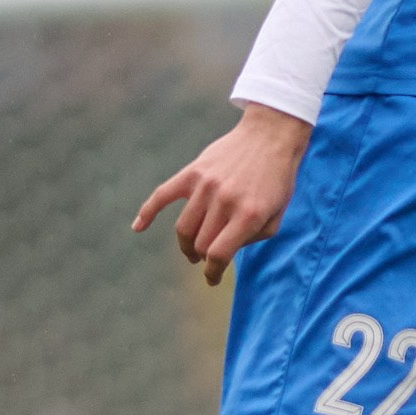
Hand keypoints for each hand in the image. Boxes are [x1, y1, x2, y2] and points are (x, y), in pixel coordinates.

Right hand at [131, 103, 312, 286]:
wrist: (271, 135)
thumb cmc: (277, 179)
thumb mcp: (277, 214)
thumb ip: (253, 238)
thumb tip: (225, 254)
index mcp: (250, 215)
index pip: (219, 255)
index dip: (212, 273)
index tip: (211, 279)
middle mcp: (226, 201)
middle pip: (200, 244)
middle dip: (202, 257)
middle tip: (206, 257)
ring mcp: (207, 186)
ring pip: (184, 228)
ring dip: (186, 244)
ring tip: (192, 249)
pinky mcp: (193, 172)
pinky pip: (162, 195)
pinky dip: (147, 212)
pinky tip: (137, 227)